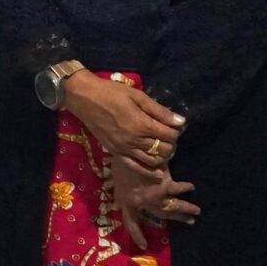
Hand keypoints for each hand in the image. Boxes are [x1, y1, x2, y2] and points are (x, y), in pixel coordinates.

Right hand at [58, 70, 183, 172]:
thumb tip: (180, 121)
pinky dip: (148, 171)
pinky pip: (135, 166)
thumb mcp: (138, 96)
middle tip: (169, 135)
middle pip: (164, 149)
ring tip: (163, 146)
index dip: (176, 131)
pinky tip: (157, 172)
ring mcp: (125, 149)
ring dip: (163, 156)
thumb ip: (159, 111)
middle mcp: (135, 140)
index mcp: (142, 124)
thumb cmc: (112, 93)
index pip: (169, 135)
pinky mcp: (116, 152)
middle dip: (171, 143)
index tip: (176, 125)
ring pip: (153, 160)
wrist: (85, 99)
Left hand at [109, 155, 198, 250]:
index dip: (136, 235)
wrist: (128, 148)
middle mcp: (142, 203)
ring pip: (173, 206)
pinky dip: (185, 188)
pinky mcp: (164, 185)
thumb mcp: (116, 179)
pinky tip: (192, 187)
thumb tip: (120, 202)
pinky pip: (177, 189)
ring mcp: (154, 196)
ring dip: (186, 209)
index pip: (131, 223)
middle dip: (177, 218)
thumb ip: (122, 193)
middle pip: (162, 215)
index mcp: (127, 201)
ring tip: (197, 211)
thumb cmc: (119, 160)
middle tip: (190, 222)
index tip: (143, 245)